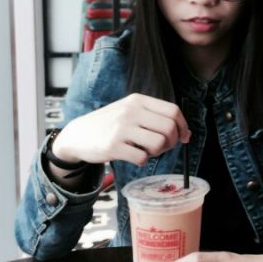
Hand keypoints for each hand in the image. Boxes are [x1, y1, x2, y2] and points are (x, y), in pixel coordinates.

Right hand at [51, 93, 190, 166]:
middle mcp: (131, 111)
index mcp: (138, 100)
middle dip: (172, 142)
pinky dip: (142, 161)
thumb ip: (155, 118)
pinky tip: (132, 156)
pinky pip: (142, 158)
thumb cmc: (110, 125)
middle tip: (163, 147)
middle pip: (169, 127)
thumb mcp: (130, 111)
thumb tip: (186, 134)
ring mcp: (121, 128)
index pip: (173, 111)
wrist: (76, 135)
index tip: (184, 137)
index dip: (183, 126)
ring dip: (157, 153)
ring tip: (145, 151)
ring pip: (158, 143)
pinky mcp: (112, 146)